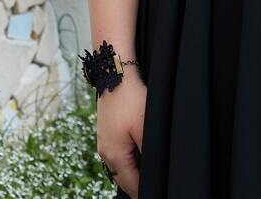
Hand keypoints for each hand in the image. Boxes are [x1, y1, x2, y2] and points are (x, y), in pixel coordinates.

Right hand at [96, 71, 146, 198]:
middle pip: (123, 178)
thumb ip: (148, 152)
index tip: (156, 191)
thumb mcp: (145, 128)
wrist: (115, 74)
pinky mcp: (106, 131)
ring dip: (131, 172)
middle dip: (137, 184)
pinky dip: (126, 160)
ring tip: (146, 175)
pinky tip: (137, 156)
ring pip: (119, 166)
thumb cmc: (131, 100)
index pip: (131, 184)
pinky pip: (116, 153)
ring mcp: (104, 141)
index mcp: (114, 156)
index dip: (144, 190)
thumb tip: (153, 170)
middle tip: (153, 186)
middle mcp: (105, 152)